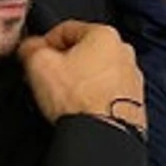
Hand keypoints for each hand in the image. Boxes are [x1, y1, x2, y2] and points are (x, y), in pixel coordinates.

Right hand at [19, 20, 146, 130]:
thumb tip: (29, 47)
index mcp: (105, 34)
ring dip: (80, 81)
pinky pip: (109, 93)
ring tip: (64, 99)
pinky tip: (82, 110)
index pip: (66, 29)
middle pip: (85, 51)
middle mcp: (124, 53)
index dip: (44, 43)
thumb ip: (31, 48)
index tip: (34, 57)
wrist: (104, 136)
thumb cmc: (77, 98)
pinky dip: (95, 98)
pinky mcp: (135, 103)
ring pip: (98, 72)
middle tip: (47, 79)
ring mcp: (133, 79)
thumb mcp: (39, 64)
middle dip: (64, 62)